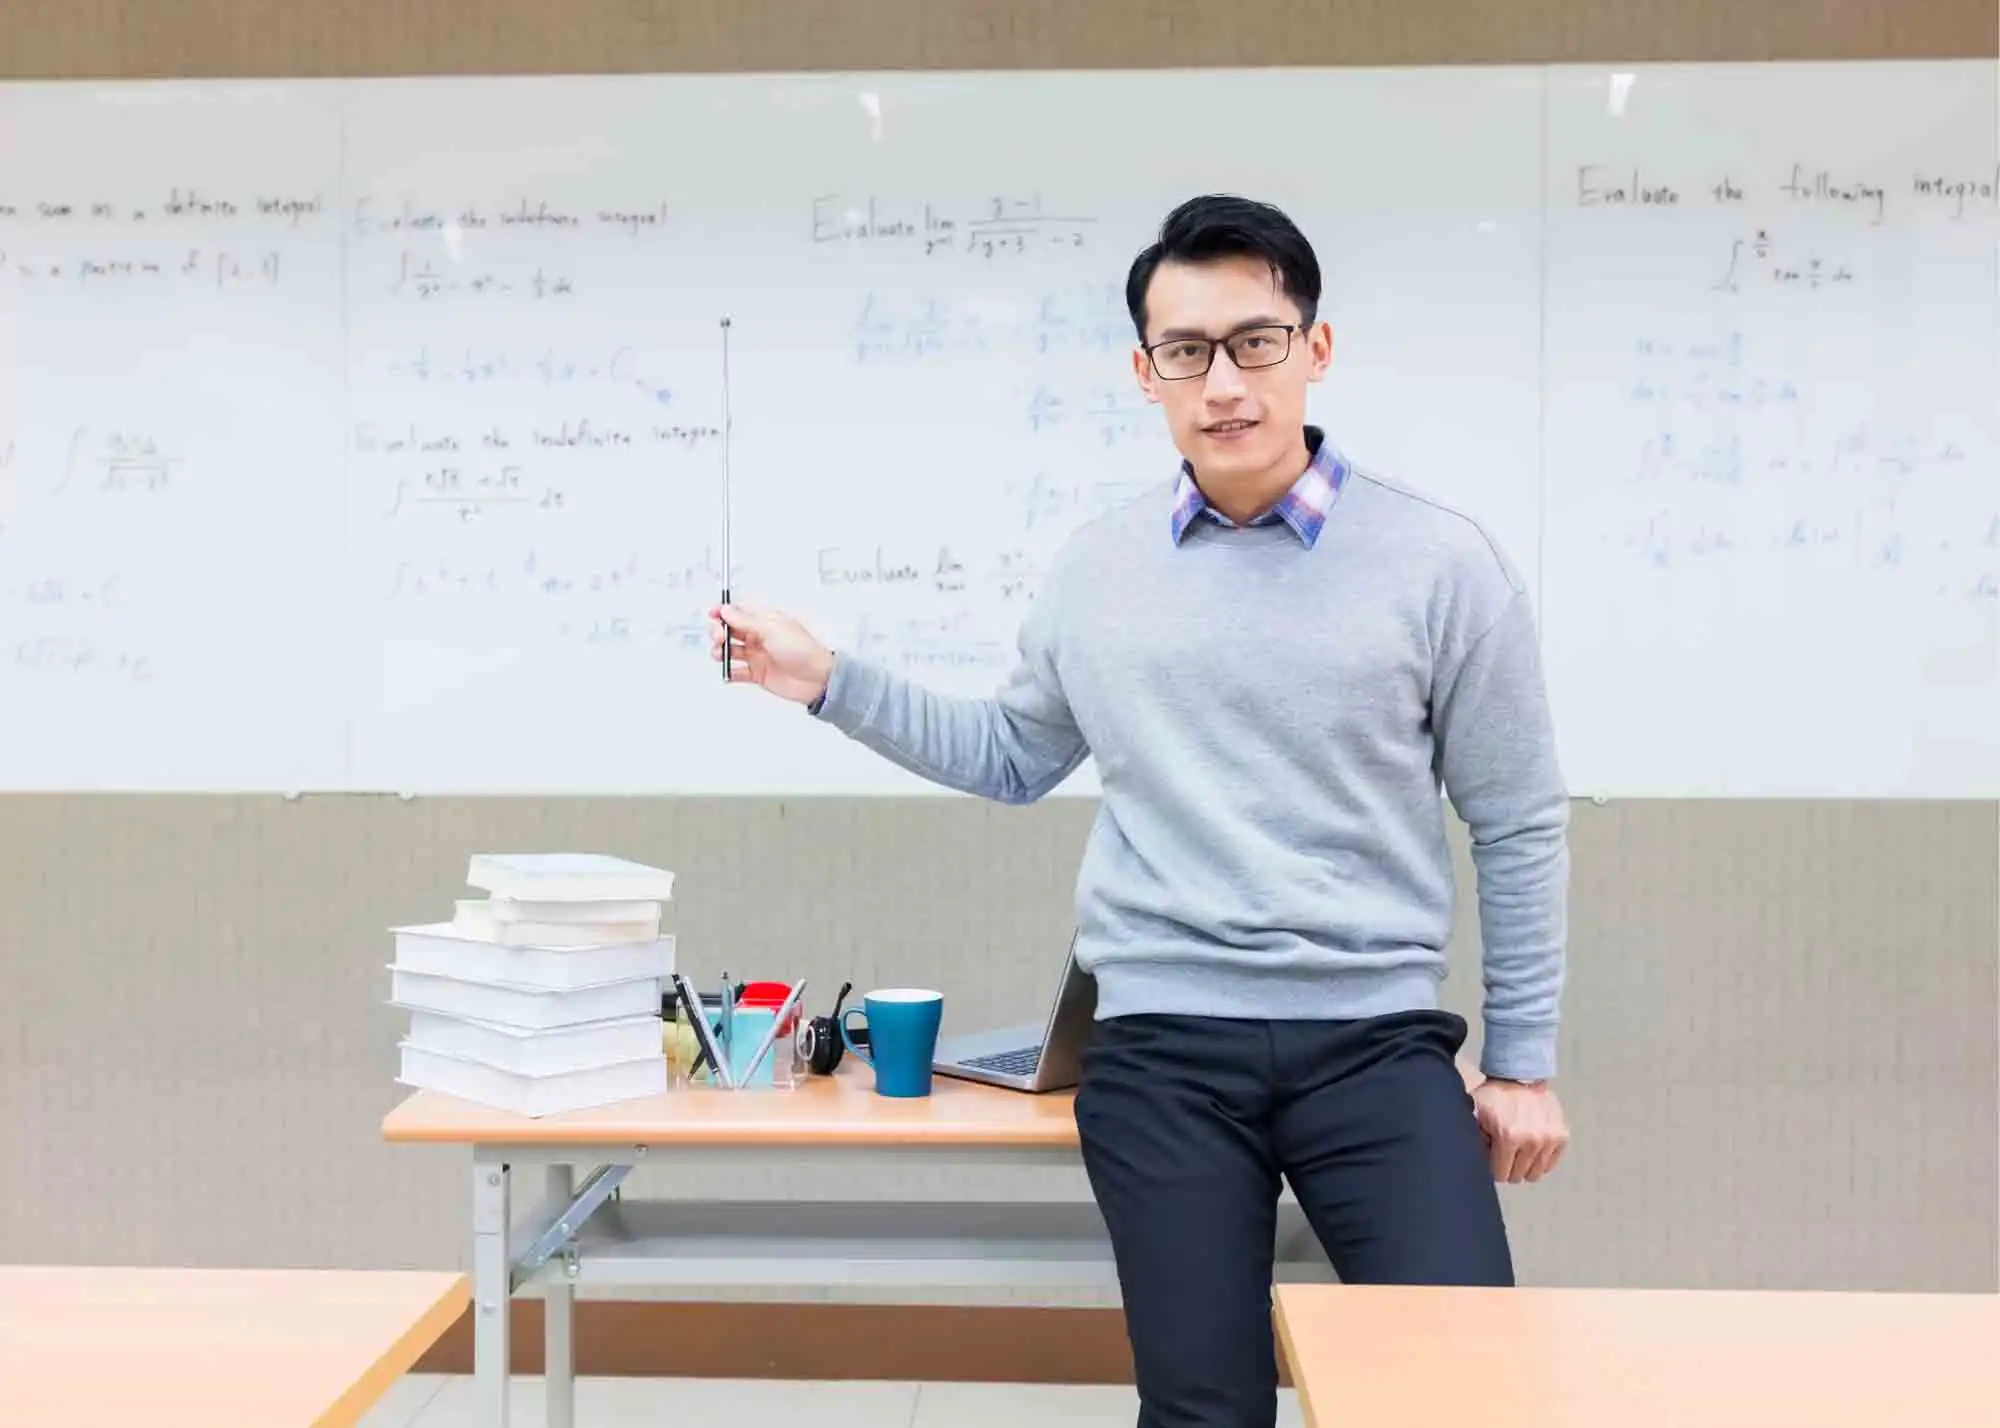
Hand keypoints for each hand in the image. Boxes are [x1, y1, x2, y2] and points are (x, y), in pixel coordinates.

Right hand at [708, 602, 835, 705]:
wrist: (817, 680)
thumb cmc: (803, 651)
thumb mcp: (773, 630)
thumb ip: (746, 621)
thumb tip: (727, 610)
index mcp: (765, 621)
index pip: (739, 611)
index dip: (724, 611)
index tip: (712, 613)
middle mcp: (759, 637)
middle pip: (730, 630)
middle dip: (719, 631)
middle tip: (719, 637)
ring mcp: (757, 655)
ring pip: (730, 651)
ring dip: (720, 651)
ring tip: (720, 654)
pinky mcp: (757, 674)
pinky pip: (737, 672)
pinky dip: (729, 672)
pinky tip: (728, 672)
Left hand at [1470, 1078, 1568, 1183]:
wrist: (1520, 1076)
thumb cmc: (1495, 1097)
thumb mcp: (1474, 1114)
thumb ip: (1472, 1138)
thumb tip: (1472, 1161)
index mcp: (1508, 1137)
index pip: (1500, 1174)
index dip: (1493, 1166)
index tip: (1492, 1154)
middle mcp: (1532, 1140)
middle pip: (1517, 1176)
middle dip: (1508, 1166)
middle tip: (1504, 1149)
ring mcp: (1549, 1139)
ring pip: (1535, 1174)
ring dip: (1524, 1165)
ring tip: (1517, 1147)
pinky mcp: (1561, 1136)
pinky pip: (1550, 1164)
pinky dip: (1540, 1160)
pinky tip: (1531, 1146)